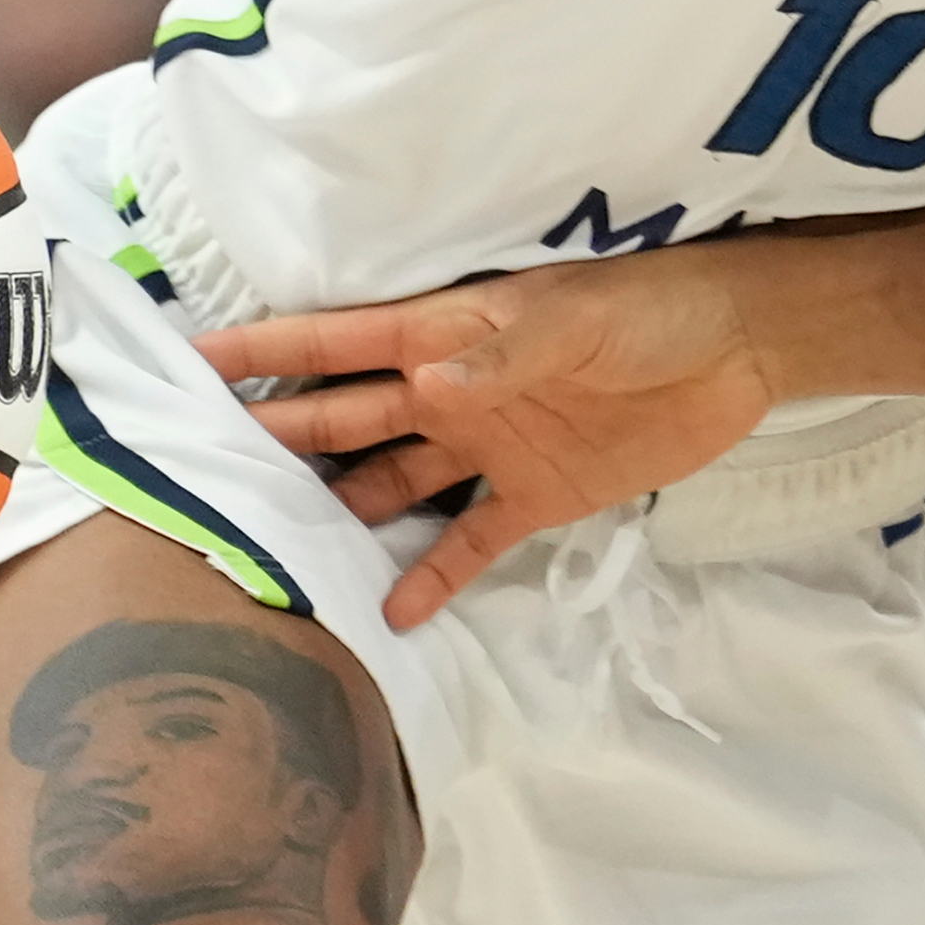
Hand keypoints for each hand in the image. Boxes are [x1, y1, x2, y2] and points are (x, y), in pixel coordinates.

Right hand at [199, 247, 782, 629]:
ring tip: (267, 550)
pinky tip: (384, 615)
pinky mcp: (536, 496)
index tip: (186, 361)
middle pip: (345, 419)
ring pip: (390, 483)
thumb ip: (505, 355)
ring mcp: (490, 447)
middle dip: (273, 439)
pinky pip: (468, 543)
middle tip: (191, 469)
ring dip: (337, 511)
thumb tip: (428, 382)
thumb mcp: (577, 320)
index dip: (264, 349)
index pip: (338, 342)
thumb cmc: (651, 310)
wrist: (737, 349)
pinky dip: (429, 578)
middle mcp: (452, 392)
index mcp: (449, 335)